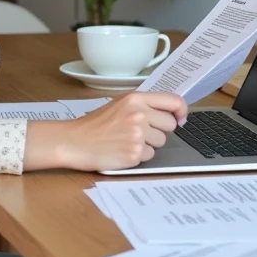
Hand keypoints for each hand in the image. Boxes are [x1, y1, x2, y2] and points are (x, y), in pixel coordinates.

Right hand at [23, 92, 187, 171]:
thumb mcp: (119, 104)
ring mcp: (137, 135)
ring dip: (148, 145)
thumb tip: (173, 113)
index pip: (173, 101)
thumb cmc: (95, 124)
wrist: (75, 141)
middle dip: (159, 130)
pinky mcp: (134, 154)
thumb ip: (144, 105)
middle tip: (140, 132)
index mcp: (136, 99)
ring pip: (161, 142)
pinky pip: (150, 156)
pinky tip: (122, 150)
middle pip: (170, 125)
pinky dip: (139, 156)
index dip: (181, 110)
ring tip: (126, 140)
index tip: (181, 118)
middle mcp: (139, 115)